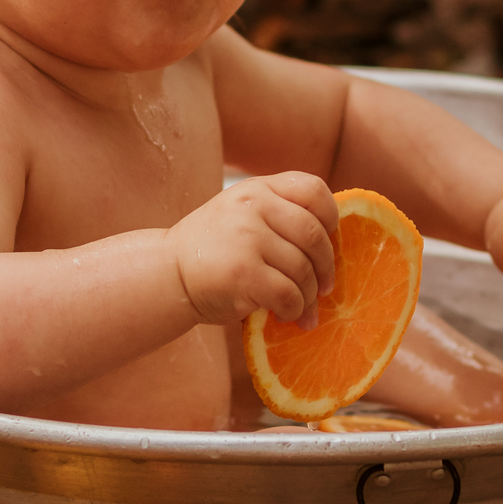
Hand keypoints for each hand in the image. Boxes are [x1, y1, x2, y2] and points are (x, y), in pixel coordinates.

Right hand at [169, 172, 337, 327]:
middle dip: (326, 266)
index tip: (329, 242)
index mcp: (257, 188)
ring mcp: (247, 237)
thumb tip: (334, 243)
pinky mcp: (243, 273)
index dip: (331, 218)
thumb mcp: (242, 213)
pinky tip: (286, 315)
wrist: (167, 273)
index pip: (313, 189)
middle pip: (314, 234)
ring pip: (303, 269)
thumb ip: (279, 215)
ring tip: (303, 308)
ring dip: (308, 296)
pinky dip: (294, 310)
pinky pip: (288, 294)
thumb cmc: (213, 248)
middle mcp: (253, 205)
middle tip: (324, 288)